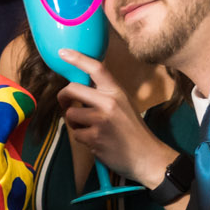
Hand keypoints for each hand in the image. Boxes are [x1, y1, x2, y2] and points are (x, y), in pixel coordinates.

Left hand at [54, 48, 178, 188]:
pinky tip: (96, 141)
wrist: (146, 155)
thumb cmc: (132, 130)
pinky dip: (82, 139)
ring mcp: (101, 120)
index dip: (77, 58)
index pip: (96, 68)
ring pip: (71, 114)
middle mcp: (109, 103)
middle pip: (73, 89)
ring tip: (89, 128)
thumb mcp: (124, 104)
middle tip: (65, 103)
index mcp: (117, 92)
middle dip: (63, 96)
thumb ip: (105, 94)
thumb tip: (82, 85)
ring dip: (74, 123)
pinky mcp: (95, 138)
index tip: (63, 53)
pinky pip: (76, 134)